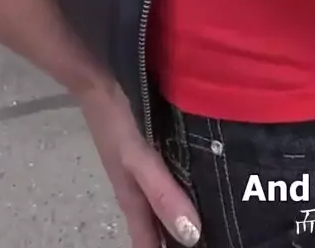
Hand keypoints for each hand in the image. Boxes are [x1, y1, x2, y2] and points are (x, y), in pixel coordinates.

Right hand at [78, 83, 202, 246]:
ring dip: (184, 214)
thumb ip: (163, 195)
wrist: (97, 82)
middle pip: (157, 228)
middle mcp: (137, 190)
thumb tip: (191, 236)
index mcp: (134, 199)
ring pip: (164, 204)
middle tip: (216, 238)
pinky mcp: (149, 153)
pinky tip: (205, 180)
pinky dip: (186, 188)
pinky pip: (170, 180)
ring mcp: (142, 171)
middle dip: (179, 239)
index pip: (149, 243)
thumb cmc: (117, 124)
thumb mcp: (139, 160)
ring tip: (216, 219)